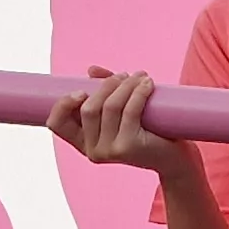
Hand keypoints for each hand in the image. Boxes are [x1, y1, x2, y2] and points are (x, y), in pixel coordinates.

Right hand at [49, 68, 198, 177]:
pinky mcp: (127, 147)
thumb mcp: (121, 111)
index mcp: (83, 142)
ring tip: (140, 76)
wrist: (172, 158)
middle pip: (88, 109)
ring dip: (125, 85)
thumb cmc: (146, 132)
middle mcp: (92, 151)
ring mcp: (109, 151)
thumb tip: (91, 70)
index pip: (56, 124)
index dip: (62, 104)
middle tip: (125, 76)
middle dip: (106, 85)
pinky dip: (138, 92)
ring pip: (110, 107)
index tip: (81, 90)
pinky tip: (148, 83)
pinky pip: (129, 111)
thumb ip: (104, 91)